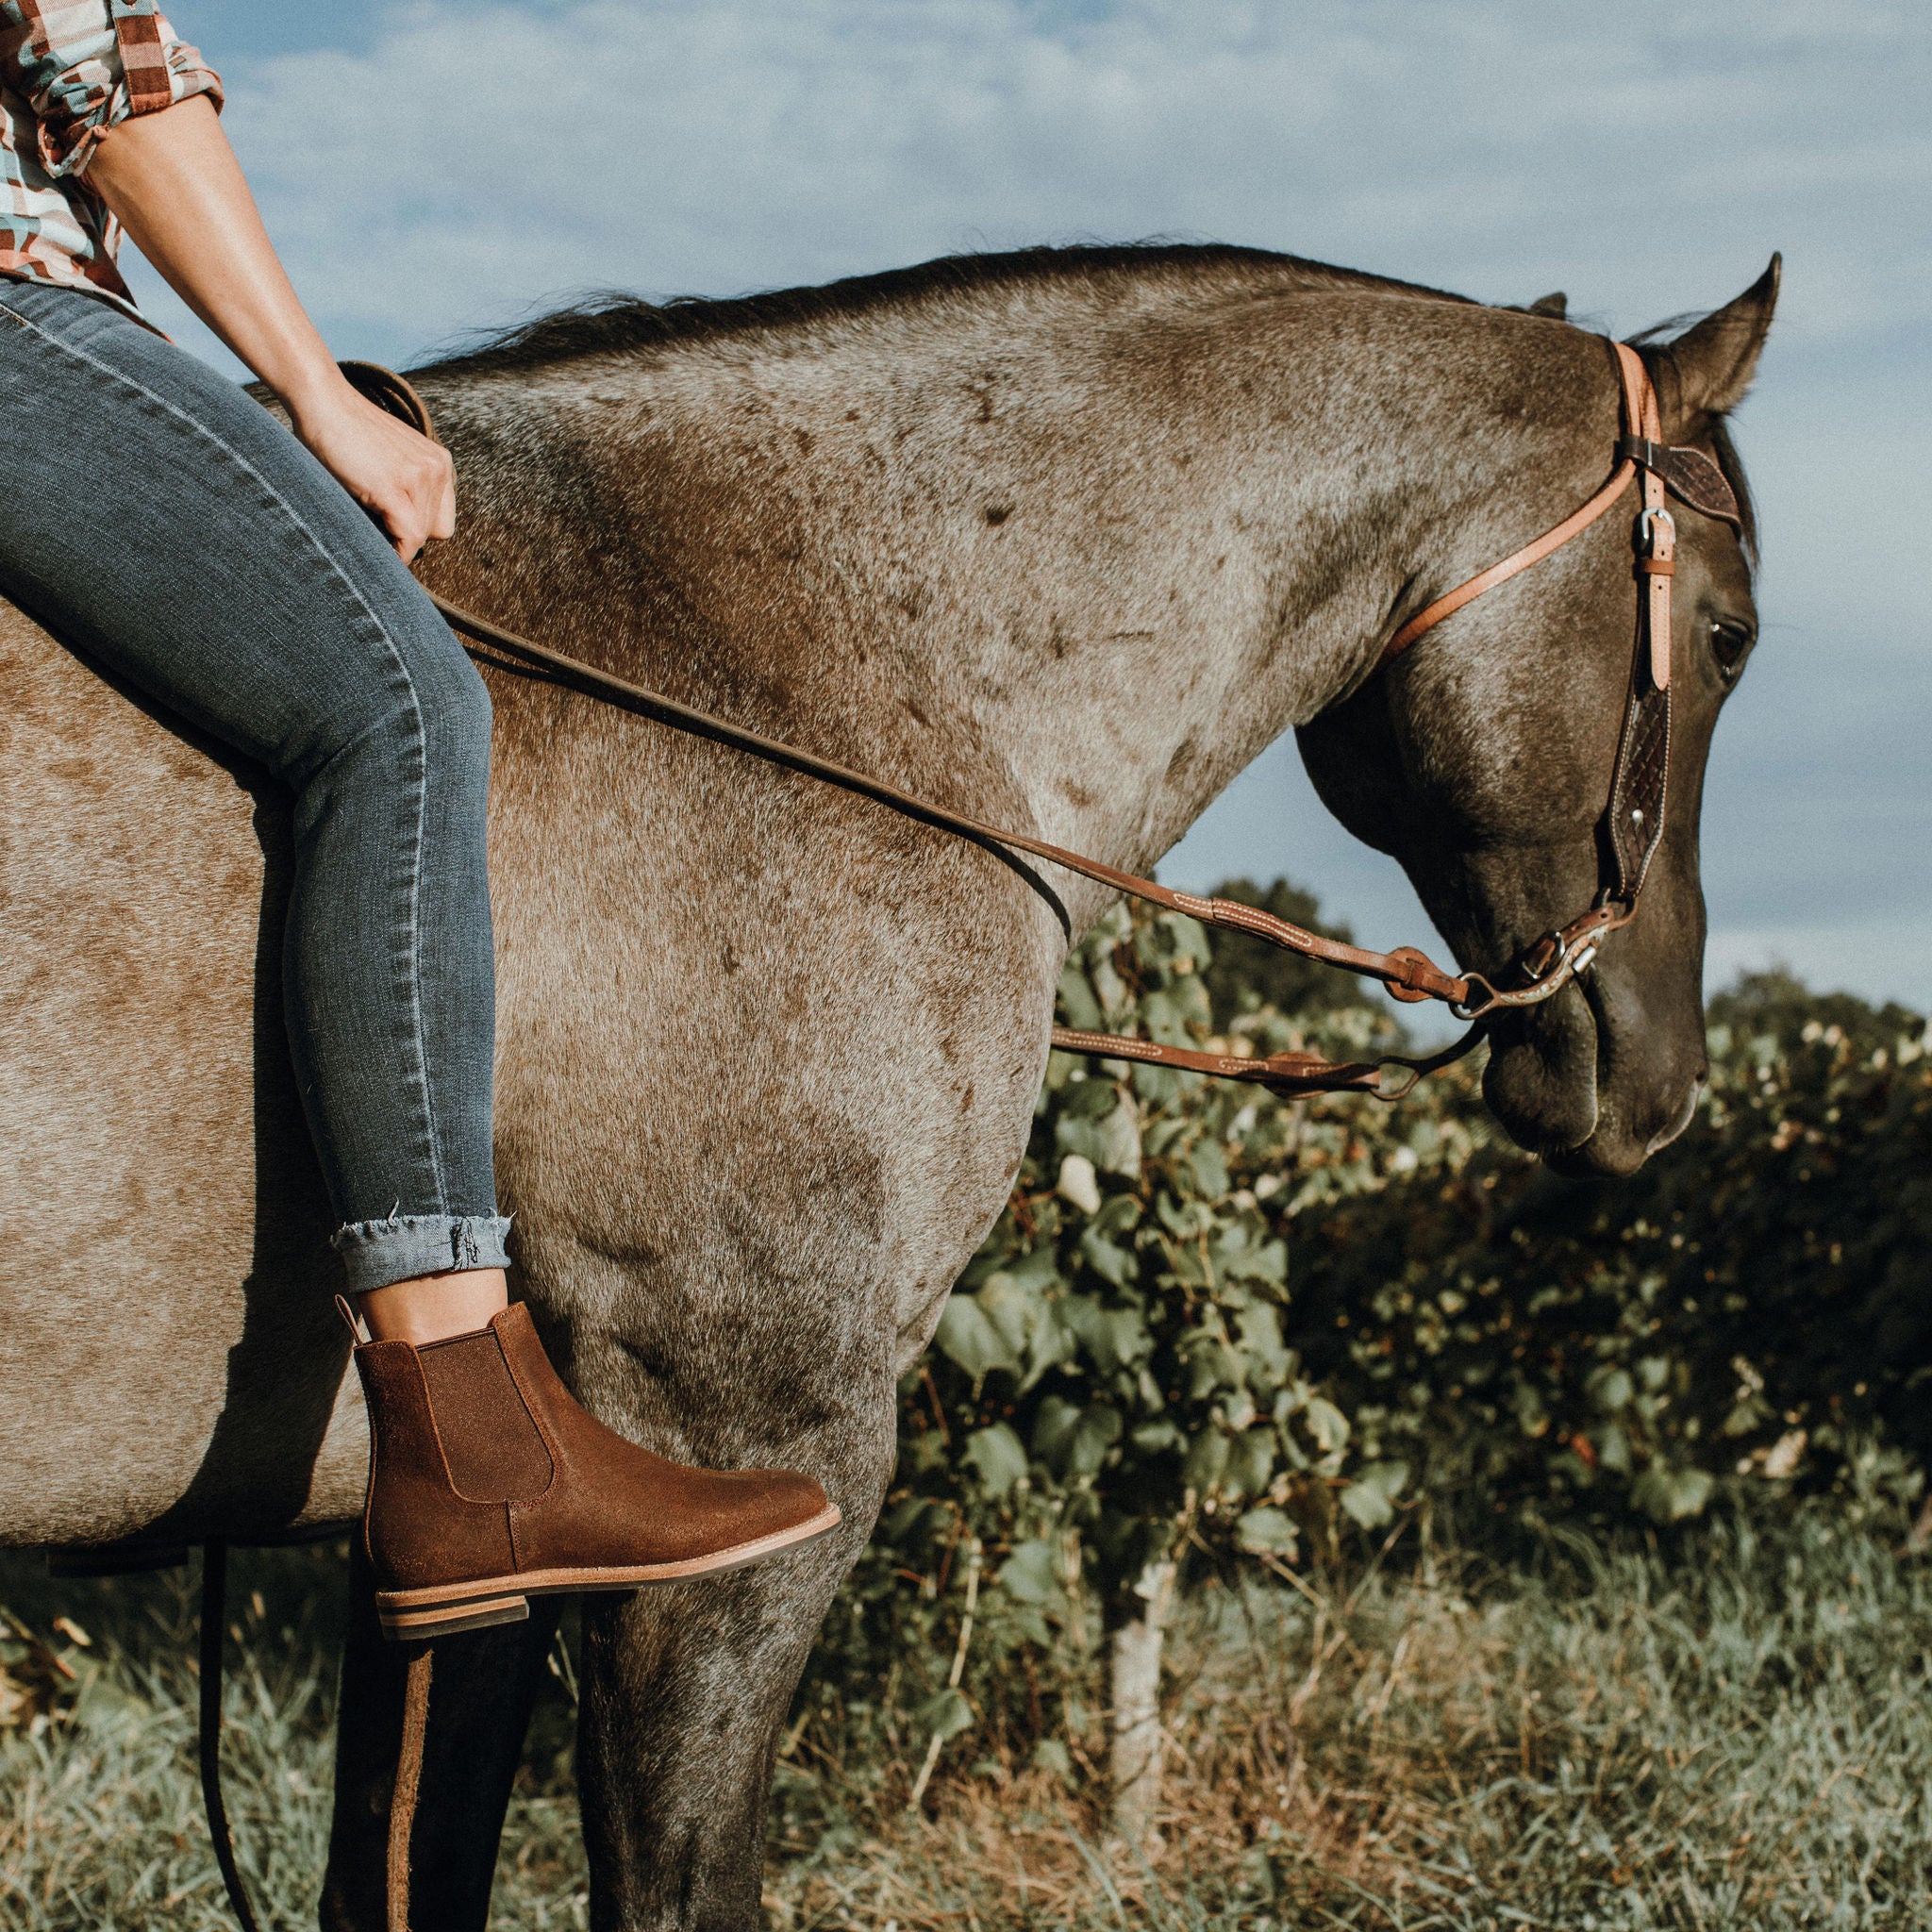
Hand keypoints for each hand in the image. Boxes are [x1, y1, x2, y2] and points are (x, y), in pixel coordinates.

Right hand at [287, 377, 455, 563]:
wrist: (321, 400)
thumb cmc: (344, 433)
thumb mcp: (391, 460)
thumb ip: (406, 488)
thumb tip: (403, 535)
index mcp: (439, 462)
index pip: (443, 519)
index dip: (417, 531)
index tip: (391, 532)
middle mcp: (437, 467)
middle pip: (436, 531)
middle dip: (407, 536)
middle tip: (376, 527)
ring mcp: (419, 476)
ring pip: (421, 537)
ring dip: (394, 541)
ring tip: (367, 524)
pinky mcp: (395, 487)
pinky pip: (409, 537)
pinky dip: (395, 551)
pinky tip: (374, 545)